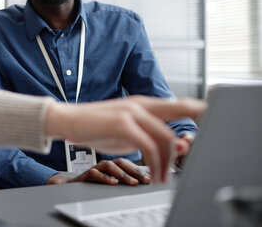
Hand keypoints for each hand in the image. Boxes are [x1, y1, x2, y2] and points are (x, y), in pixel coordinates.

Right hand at [45, 95, 205, 183]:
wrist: (68, 120)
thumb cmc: (96, 127)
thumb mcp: (127, 134)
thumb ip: (152, 138)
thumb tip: (179, 146)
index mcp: (144, 104)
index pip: (178, 104)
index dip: (199, 109)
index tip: (213, 117)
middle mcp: (141, 104)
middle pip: (180, 109)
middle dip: (196, 124)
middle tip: (204, 144)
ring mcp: (131, 111)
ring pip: (164, 135)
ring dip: (169, 160)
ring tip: (164, 177)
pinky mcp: (122, 122)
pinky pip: (148, 145)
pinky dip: (155, 161)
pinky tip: (153, 172)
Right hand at [46, 158, 150, 185]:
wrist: (71, 185)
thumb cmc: (94, 182)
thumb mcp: (111, 179)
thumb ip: (124, 178)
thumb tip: (145, 181)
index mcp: (112, 163)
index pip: (128, 162)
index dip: (140, 169)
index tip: (150, 179)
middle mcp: (104, 163)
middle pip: (121, 162)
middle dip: (135, 171)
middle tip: (144, 181)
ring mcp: (95, 168)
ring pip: (110, 167)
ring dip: (123, 175)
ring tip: (132, 183)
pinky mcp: (86, 174)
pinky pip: (96, 174)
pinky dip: (106, 178)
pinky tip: (113, 183)